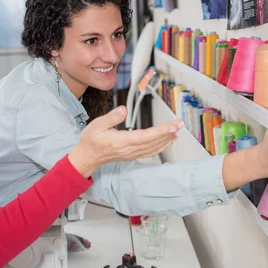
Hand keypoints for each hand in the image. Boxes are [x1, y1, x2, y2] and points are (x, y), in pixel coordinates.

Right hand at [69, 106, 183, 176]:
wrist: (87, 157)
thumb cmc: (90, 141)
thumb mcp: (96, 125)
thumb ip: (111, 117)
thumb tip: (124, 109)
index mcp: (122, 141)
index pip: (146, 136)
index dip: (161, 131)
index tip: (173, 126)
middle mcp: (129, 149)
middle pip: (154, 142)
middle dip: (169, 132)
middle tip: (180, 124)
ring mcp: (132, 154)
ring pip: (154, 147)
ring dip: (167, 139)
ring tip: (177, 130)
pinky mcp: (132, 155)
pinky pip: (151, 152)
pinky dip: (162, 146)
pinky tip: (168, 141)